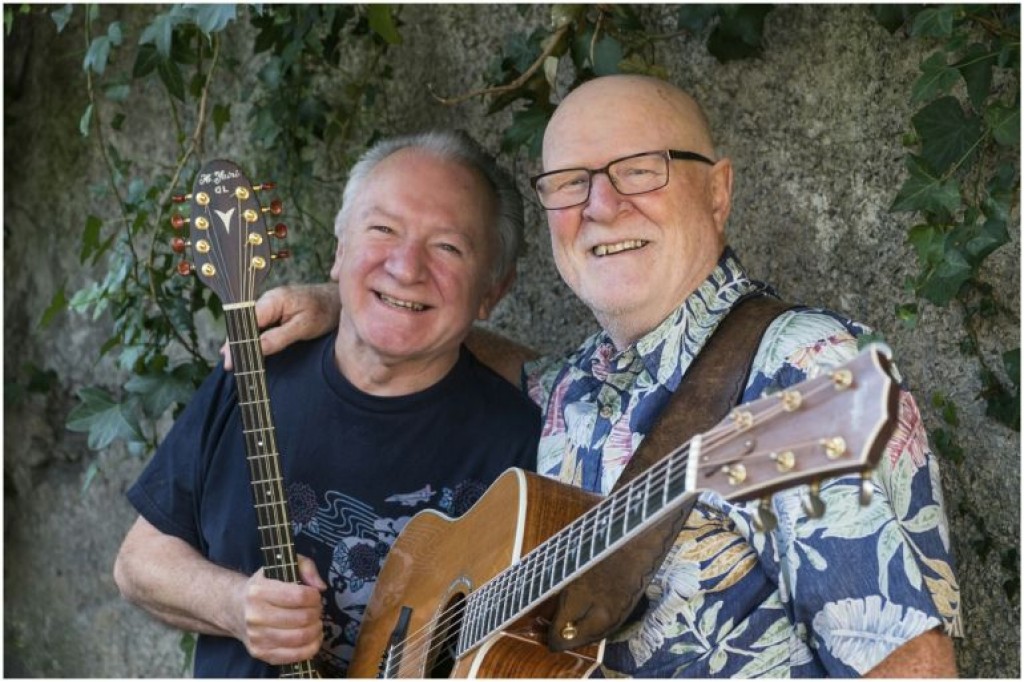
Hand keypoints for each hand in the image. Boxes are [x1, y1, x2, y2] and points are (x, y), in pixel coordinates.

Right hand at [222, 283, 340, 369]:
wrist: (337, 300)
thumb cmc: (325, 311)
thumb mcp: (304, 326)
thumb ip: (279, 337)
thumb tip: (257, 348)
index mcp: (273, 300)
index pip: (246, 321)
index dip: (237, 341)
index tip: (231, 359)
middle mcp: (267, 300)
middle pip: (244, 323)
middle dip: (235, 344)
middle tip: (230, 366)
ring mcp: (270, 305)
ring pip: (249, 325)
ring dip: (241, 342)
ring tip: (233, 362)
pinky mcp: (275, 312)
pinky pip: (258, 325)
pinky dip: (251, 338)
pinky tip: (244, 350)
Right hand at [234, 555, 327, 665]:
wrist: (236, 608)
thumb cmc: (265, 586)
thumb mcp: (282, 567)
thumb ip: (306, 568)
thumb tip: (320, 587)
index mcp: (259, 591)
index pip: (300, 596)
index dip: (315, 596)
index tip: (315, 595)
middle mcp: (255, 615)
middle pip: (302, 618)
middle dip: (317, 613)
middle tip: (316, 609)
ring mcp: (256, 637)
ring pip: (300, 638)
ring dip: (316, 630)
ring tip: (315, 623)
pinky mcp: (260, 653)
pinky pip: (293, 656)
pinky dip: (311, 648)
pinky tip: (313, 638)